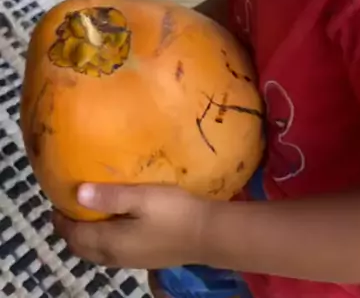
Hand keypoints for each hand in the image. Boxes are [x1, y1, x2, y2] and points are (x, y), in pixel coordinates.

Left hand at [53, 183, 207, 269]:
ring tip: (88, 212)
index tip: (56, 200)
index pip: (74, 235)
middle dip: (70, 230)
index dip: (62, 220)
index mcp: (110, 242)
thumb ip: (110, 197)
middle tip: (68, 206)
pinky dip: (102, 239)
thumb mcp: (141, 197)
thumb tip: (78, 193)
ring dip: (86, 236)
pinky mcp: (143, 259)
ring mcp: (129, 260)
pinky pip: (110, 252)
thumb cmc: (173, 211)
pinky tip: (114, 223)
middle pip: (82, 247)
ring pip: (96, 252)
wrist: (207, 235)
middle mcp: (115, 256)